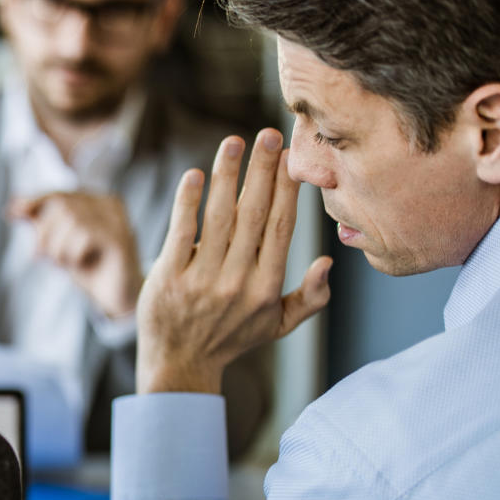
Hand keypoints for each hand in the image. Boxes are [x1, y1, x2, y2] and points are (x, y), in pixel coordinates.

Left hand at [7, 192, 142, 317]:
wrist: (118, 299)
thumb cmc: (90, 270)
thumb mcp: (59, 244)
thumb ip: (41, 224)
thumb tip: (13, 206)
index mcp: (97, 201)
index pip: (60, 194)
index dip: (34, 202)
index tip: (11, 212)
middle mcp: (110, 204)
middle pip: (62, 204)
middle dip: (44, 232)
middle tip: (41, 256)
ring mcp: (118, 220)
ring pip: (71, 218)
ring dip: (58, 246)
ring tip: (63, 263)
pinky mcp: (121, 238)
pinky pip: (85, 234)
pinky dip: (73, 252)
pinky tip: (80, 263)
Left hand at [136, 129, 332, 394]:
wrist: (180, 365)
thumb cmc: (232, 338)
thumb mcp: (278, 326)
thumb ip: (311, 298)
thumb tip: (330, 261)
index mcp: (267, 287)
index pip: (281, 228)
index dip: (287, 190)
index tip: (291, 157)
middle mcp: (238, 281)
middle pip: (254, 214)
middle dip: (263, 170)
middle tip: (269, 134)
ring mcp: (202, 279)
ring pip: (219, 217)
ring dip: (227, 175)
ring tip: (234, 142)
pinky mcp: (169, 277)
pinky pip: (181, 231)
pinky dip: (188, 201)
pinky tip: (196, 174)